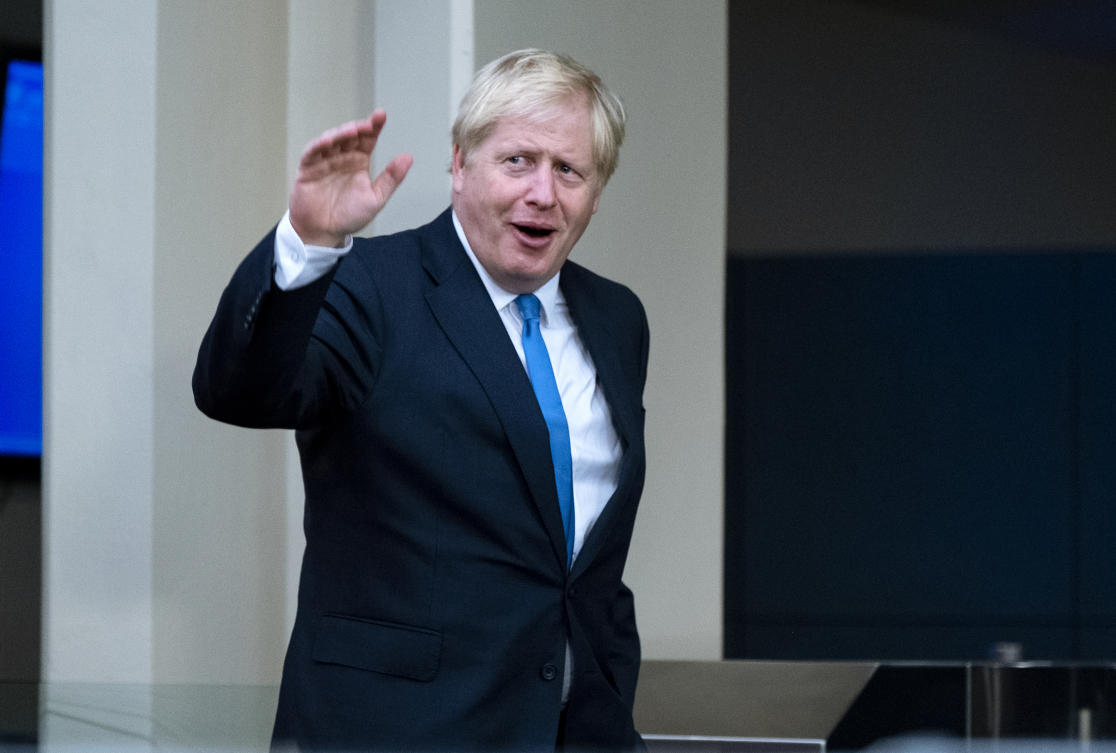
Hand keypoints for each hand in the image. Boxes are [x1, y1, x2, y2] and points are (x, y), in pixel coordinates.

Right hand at [288, 110, 412, 246]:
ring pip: (331, 139)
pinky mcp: (307, 167)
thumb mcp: (375, 198)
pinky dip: (319, 145)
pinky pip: (312, 152)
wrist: (324, 232)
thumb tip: (408, 157)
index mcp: (359, 161)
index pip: (367, 139)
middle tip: (370, 123)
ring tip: (353, 132)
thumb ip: (391, 179)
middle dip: (359, 127)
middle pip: (350, 136)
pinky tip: (329, 141)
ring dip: (341, 133)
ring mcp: (324, 160)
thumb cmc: (349, 216)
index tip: (381, 116)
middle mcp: (342, 157)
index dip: (374, 126)